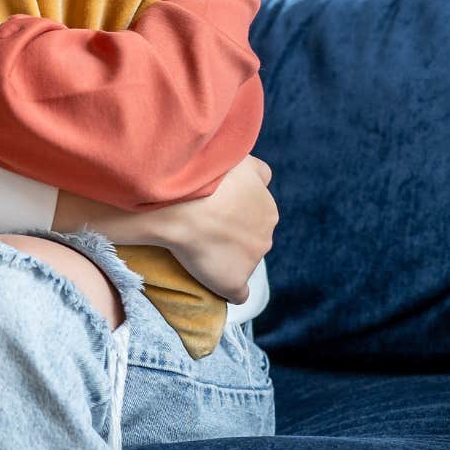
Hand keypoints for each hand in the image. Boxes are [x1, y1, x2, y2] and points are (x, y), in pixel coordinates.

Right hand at [142, 155, 276, 303]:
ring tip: (198, 245)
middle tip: (203, 222)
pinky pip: (237, 291)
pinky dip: (228, 288)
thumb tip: (250, 161)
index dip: (237, 206)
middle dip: (234, 228)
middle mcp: (266, 231)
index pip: (257, 206)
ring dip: (229, 253)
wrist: (181, 207)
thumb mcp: (237, 158)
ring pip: (245, 256)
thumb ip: (248, 164)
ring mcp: (252, 257)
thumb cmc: (202, 179)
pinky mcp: (234, 280)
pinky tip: (214, 283)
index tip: (215, 204)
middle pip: (253, 231)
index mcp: (268, 205)